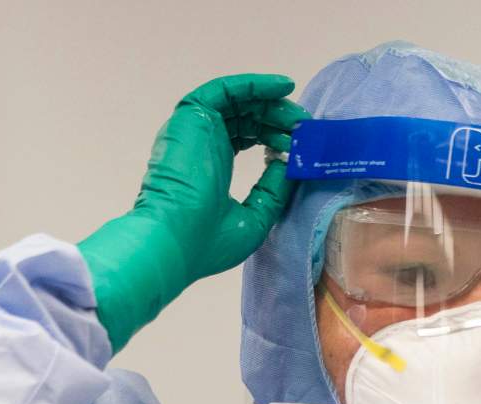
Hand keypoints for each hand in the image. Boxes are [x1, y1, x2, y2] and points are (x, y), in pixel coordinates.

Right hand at [80, 74, 308, 352]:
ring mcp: (195, 129)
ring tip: (299, 115)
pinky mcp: (192, 117)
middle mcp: (201, 144)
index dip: (273, 136)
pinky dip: (254, 85)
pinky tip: (282, 87)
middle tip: (305, 127)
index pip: (244, 139)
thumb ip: (272, 191)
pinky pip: (225, 90)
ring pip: (237, 103)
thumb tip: (288, 164)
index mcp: (210, 167)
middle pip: (244, 118)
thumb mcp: (253, 218)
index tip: (299, 143)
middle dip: (278, 119)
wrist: (175, 240)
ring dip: (271, 103)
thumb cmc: (207, 242)